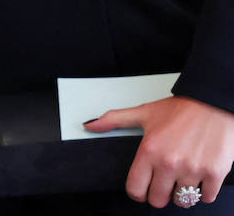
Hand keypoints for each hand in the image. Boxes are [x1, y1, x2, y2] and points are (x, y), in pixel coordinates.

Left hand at [86, 95, 233, 205]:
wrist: (212, 103)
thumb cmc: (179, 110)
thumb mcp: (143, 113)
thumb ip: (114, 120)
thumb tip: (88, 125)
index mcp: (149, 151)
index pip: (135, 189)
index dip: (137, 192)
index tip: (143, 189)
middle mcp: (169, 163)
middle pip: (158, 200)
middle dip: (159, 194)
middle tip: (163, 184)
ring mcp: (193, 169)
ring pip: (182, 201)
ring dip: (181, 194)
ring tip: (182, 180)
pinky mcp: (214, 173)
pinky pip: (206, 198)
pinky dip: (203, 192)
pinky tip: (199, 178)